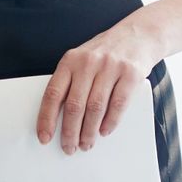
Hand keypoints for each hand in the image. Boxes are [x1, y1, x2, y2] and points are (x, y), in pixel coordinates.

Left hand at [36, 20, 161, 154]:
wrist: (137, 34)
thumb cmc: (105, 52)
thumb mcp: (81, 60)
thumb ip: (71, 83)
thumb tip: (60, 119)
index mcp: (70, 61)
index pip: (53, 93)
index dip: (47, 118)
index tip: (44, 137)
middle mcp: (88, 63)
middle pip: (75, 105)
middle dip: (70, 132)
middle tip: (69, 147)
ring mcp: (110, 67)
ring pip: (95, 108)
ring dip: (89, 131)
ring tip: (86, 144)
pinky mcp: (130, 73)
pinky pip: (118, 104)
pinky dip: (110, 122)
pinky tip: (104, 131)